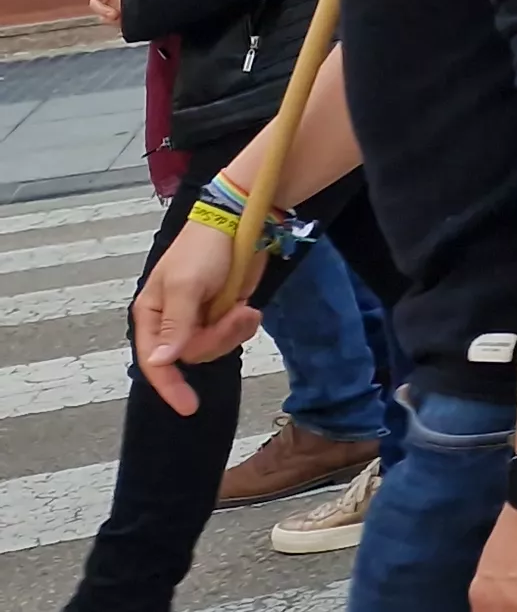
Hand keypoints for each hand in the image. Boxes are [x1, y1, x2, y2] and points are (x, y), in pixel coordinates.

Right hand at [130, 215, 258, 414]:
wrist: (241, 224)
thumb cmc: (204, 249)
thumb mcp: (186, 286)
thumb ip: (176, 326)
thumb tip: (159, 362)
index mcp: (152, 315)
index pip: (155, 361)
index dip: (170, 386)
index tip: (189, 407)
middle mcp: (173, 322)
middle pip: (193, 356)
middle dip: (218, 340)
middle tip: (235, 315)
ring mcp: (200, 320)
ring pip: (216, 348)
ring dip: (234, 331)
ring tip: (244, 308)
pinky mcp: (224, 314)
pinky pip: (233, 336)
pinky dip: (244, 325)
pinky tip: (250, 307)